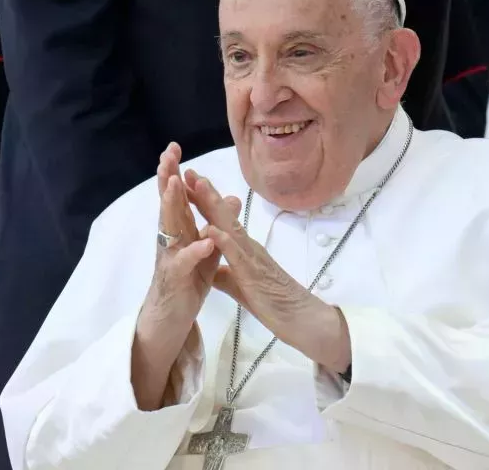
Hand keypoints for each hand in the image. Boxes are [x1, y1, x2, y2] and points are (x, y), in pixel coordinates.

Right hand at [132, 143, 218, 409]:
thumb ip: (216, 224)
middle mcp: (169, 241)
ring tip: (174, 185)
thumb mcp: (206, 250)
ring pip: (168, 228)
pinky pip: (184, 264)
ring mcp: (169, 259)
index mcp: (178, 232)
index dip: (174, 172)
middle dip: (166, 178)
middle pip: (167, 204)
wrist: (171, 321)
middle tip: (167, 154)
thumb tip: (231, 198)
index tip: (174, 147)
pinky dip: (194, 252)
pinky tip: (203, 241)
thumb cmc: (187, 284)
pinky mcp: (175, 281)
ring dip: (172, 206)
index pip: (175, 197)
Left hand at [184, 170, 350, 372]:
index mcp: (244, 249)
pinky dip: (223, 241)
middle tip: (190, 171)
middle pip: (224, 216)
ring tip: (198, 186)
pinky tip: (210, 229)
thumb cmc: (272, 302)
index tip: (189, 184)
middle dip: (206, 194)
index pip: (221, 221)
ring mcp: (251, 257)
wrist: (300, 318)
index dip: (205, 203)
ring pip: (230, 227)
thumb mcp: (241, 286)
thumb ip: (227, 274)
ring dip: (213, 207)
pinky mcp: (253, 273)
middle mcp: (248, 246)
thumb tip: (212, 268)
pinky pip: (237, 255)